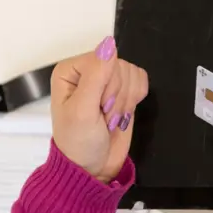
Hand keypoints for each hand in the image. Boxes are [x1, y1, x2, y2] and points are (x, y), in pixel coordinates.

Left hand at [49, 36, 148, 183]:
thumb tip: (109, 44)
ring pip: (132, 73)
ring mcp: (107, 80)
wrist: (93, 168)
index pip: (104, 60)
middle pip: (120, 66)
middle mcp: (88, 71)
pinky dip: (136, 99)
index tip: (98, 109)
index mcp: (71, 70)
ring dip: (126, 101)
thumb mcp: (83, 111)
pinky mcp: (123, 89)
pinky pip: (141, 80)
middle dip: (117, 97)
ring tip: (110, 118)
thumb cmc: (79, 143)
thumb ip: (96, 77)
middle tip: (103, 117)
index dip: (108, 86)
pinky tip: (122, 113)